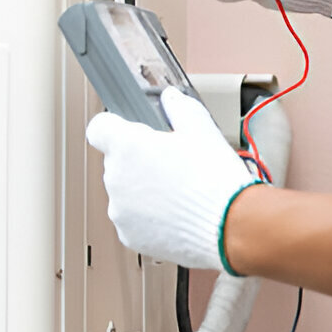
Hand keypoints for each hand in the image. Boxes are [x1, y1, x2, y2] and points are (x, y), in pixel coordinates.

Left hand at [86, 88, 255, 271]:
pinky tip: (174, 215)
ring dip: (142, 190)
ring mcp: (119, 208)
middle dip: (138, 161)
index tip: (129, 133)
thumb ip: (179, 108)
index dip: (115, 127)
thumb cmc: (216, 180)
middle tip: (171, 166)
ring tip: (178, 194)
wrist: (232, 227)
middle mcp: (115, 177)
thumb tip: (171, 98)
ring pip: (124, 191)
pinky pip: (132, 220)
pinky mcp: (128, 234)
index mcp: (126, 146)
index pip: (99, 128)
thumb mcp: (201, 130)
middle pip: (116, 161)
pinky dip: (147, 218)